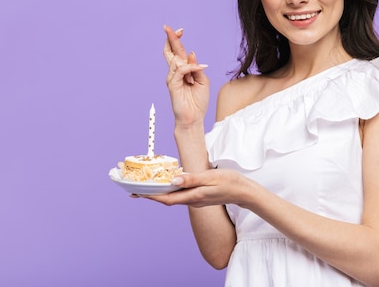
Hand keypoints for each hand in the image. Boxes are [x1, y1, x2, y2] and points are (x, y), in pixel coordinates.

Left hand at [133, 169, 249, 207]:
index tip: (137, 193)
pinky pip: (181, 195)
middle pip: (167, 199)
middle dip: (151, 195)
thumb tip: (174, 180)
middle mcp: (192, 201)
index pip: (167, 198)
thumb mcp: (210, 177)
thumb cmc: (229, 182)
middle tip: (135, 190)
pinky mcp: (199, 197)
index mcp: (193, 197)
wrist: (244, 192)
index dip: (151, 196)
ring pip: (173, 197)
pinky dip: (171, 190)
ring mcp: (196, 200)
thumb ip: (192, 179)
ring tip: (147, 186)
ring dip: (160, 192)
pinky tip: (168, 183)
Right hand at [163, 25, 208, 126]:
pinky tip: (198, 69)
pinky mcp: (172, 84)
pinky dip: (190, 68)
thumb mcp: (203, 81)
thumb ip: (197, 68)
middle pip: (170, 52)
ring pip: (175, 60)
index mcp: (184, 70)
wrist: (194, 117)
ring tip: (197, 73)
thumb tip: (191, 54)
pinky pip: (180, 71)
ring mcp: (173, 78)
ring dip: (188, 62)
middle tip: (167, 27)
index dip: (177, 40)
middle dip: (170, 39)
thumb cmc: (198, 101)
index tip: (180, 30)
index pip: (178, 52)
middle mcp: (176, 72)